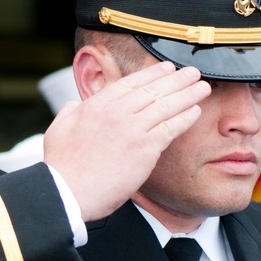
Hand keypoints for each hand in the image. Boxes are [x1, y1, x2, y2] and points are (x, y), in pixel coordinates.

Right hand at [43, 62, 209, 221]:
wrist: (67, 192)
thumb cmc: (61, 167)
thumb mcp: (59, 129)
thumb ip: (70, 111)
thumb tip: (75, 104)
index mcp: (96, 105)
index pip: (131, 83)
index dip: (153, 74)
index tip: (167, 68)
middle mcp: (117, 112)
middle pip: (154, 90)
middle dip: (177, 79)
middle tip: (192, 72)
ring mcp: (133, 129)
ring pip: (166, 105)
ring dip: (188, 94)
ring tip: (202, 87)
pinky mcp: (145, 149)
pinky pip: (171, 128)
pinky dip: (185, 118)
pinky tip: (195, 111)